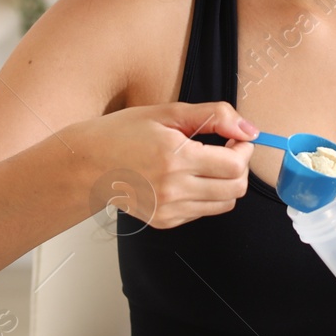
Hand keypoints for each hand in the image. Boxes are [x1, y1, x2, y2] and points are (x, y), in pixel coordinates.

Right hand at [66, 101, 255, 228]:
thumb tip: (249, 130)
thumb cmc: (122, 133)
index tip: (235, 138)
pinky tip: (188, 178)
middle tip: (226, 149)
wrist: (85, 165)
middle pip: (236, 188)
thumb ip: (214, 116)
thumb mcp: (168, 113)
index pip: (235, 165)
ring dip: (226, 182)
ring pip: (225, 204)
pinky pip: (203, 212)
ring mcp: (169, 209)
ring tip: (206, 163)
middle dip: (240, 166)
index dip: (244, 149)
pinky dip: (206, 195)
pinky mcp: (164, 221)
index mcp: (174, 157)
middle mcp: (173, 189)